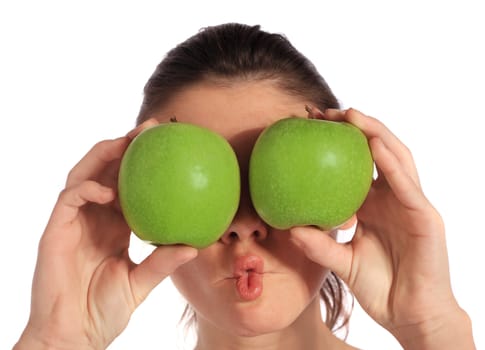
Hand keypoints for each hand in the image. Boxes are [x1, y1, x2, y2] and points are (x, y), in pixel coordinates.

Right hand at [15, 119, 197, 349]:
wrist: (74, 334)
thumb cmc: (104, 310)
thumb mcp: (140, 283)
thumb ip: (162, 263)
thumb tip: (195, 245)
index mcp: (115, 226)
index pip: (130, 186)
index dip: (145, 164)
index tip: (168, 146)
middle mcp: (94, 217)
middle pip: (106, 170)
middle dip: (125, 145)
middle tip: (151, 129)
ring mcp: (74, 221)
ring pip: (84, 174)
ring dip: (103, 155)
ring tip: (127, 142)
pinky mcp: (55, 230)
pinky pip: (69, 199)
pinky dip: (87, 189)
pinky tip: (108, 191)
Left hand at [291, 108, 474, 348]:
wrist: (410, 316)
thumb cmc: (379, 287)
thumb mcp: (341, 261)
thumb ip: (318, 245)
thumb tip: (288, 228)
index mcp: (374, 204)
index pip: (355, 163)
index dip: (335, 142)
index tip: (306, 126)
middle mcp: (393, 197)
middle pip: (377, 150)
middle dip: (353, 127)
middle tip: (321, 112)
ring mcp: (411, 204)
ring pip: (397, 158)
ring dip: (375, 133)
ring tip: (350, 115)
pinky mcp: (425, 217)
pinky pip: (407, 186)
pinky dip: (391, 165)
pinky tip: (374, 146)